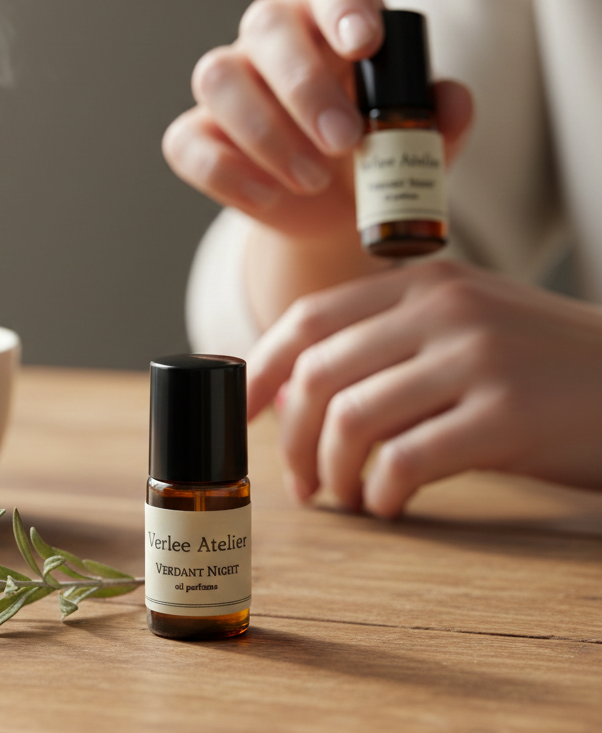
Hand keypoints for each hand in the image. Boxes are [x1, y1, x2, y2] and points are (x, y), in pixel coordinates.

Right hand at [162, 0, 471, 240]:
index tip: (365, 44)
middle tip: (345, 142)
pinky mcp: (196, 135)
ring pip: (218, 77)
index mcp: (330, 17)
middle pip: (266, 25)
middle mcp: (272, 39)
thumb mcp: (418, 142)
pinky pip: (187, 141)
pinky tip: (269, 197)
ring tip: (312, 180)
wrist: (332, 213)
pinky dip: (226, 172)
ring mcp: (228, 84)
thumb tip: (453, 101)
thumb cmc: (375, 157)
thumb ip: (440, 120)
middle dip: (305, 86)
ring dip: (266, 132)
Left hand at [247, 260, 601, 517]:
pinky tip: (389, 506)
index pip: (308, 317)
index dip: (262, 368)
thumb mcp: (468, 321)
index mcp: (422, 283)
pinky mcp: (506, 416)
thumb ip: (392, 335)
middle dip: (290, 436)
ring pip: (351, 418)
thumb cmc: (543, 363)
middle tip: (299, 480)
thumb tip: (305, 386)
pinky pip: (406, 461)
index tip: (246, 414)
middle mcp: (442, 310)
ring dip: (330, 471)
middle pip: (317, 372)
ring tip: (343, 497)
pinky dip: (381, 493)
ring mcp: (474, 359)